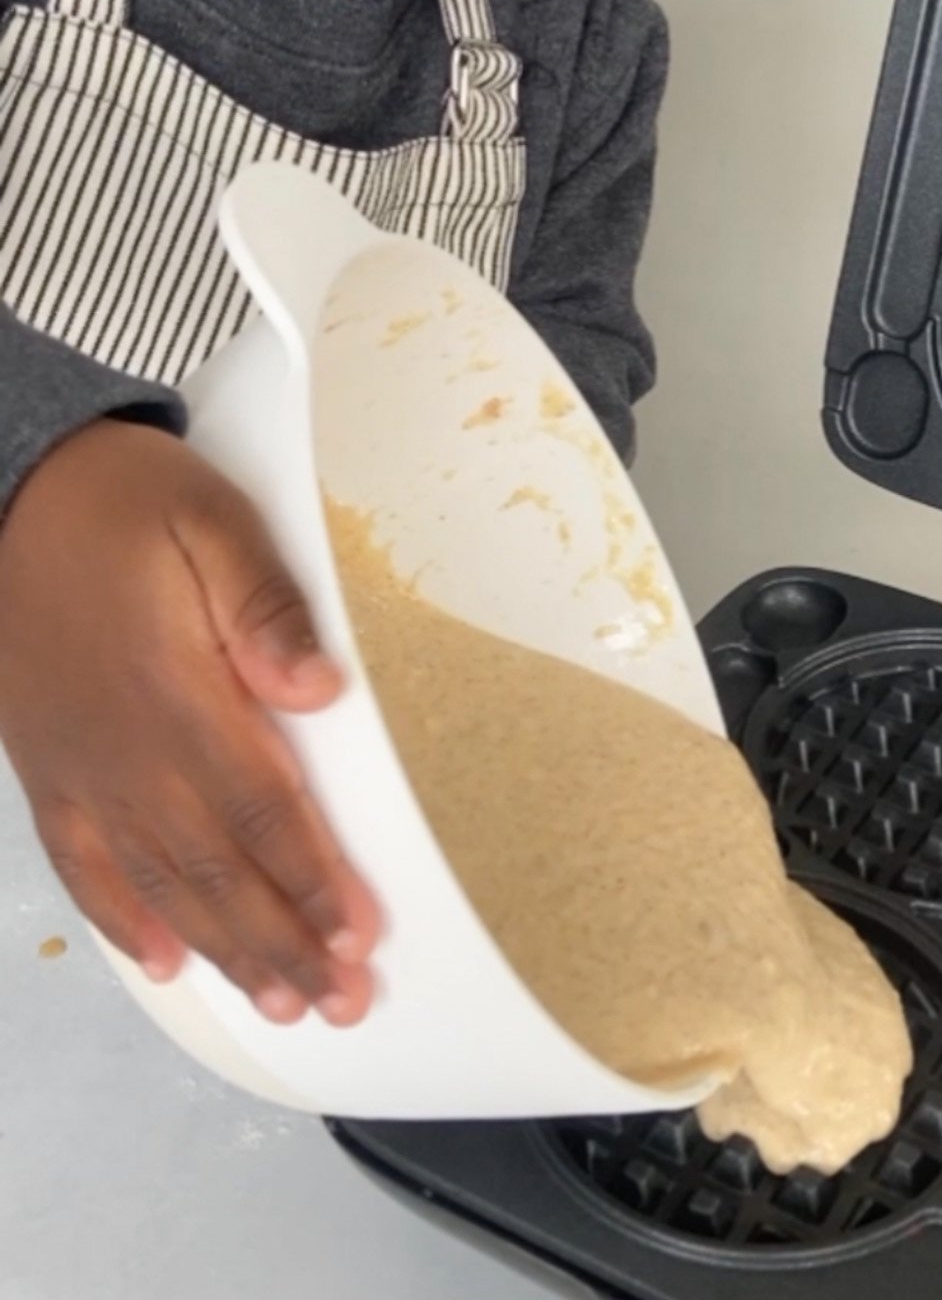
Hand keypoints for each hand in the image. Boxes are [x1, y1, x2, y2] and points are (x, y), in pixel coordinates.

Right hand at [0, 419, 379, 1023]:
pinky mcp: (46, 767)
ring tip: (278, 1003)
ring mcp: (79, 767)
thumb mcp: (210, 518)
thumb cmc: (117, 500)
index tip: (356, 938)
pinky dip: (122, 920)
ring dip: (224, 949)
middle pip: (218, 869)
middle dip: (282, 944)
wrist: (7, 488)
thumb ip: (266, 604)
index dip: (312, 882)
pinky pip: (82, 864)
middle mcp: (125, 750)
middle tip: (340, 1002)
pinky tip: (161, 960)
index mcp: (175, 694)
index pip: (261, 809)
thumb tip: (320, 690)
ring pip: (160, 884)